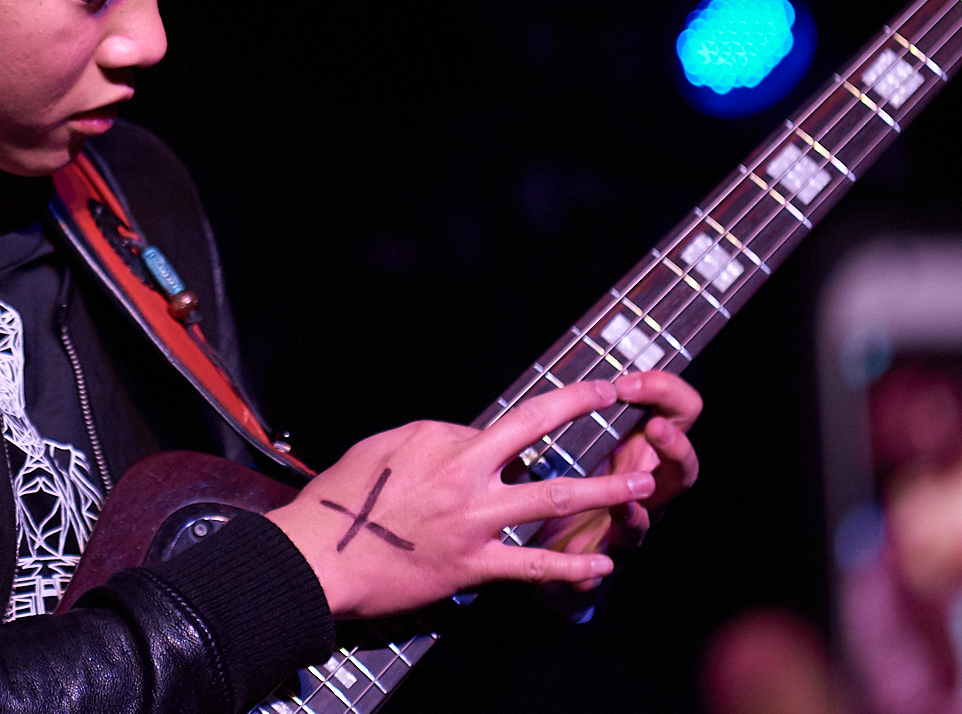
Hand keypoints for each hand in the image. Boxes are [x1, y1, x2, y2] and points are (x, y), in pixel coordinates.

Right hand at [265, 380, 656, 618]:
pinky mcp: (474, 566)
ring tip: (641, 481)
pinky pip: (534, 564)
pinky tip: (603, 563)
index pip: (491, 425)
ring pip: (551, 496)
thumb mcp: (381, 448)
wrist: (320, 558)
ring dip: (602, 489)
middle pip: (534, 430)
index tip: (534, 426)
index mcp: (440, 438)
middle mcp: (465, 472)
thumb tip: (461, 444)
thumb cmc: (341, 499)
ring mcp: (474, 521)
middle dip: (580, 407)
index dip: (506, 434)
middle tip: (618, 396)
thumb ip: (430, 442)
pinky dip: (572, 565)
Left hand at [536, 369, 701, 589]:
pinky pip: (601, 569)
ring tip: (635, 489)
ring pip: (650, 518)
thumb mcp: (572, 443)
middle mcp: (642, 492)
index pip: (674, 414)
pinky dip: (590, 569)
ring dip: (642, 505)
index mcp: (637, 452)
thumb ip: (577, 410)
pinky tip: (588, 566)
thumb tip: (578, 365)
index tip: (629, 380)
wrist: (543, 561)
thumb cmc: (565, 492)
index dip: (664, 392)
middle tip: (655, 427)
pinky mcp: (594, 567)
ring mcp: (625, 532)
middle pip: (684, 467)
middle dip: (677, 446)